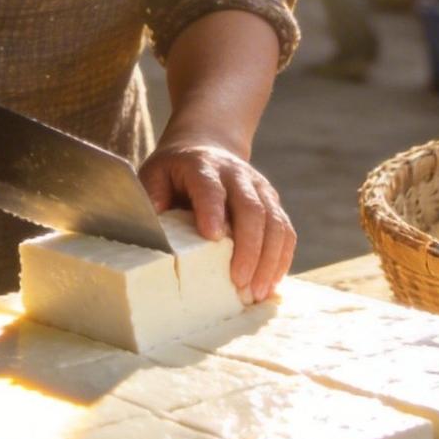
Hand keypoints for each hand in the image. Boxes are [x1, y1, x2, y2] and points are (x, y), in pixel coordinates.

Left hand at [139, 139, 295, 302]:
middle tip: (239, 282)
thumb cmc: (175, 172)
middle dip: (248, 248)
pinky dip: (282, 258)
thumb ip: (153, 197)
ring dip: (269, 259)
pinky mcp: (273, 202)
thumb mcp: (155, 175)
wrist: (206, 146)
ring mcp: (260, 187)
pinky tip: (272, 283)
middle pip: (251, 208)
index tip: (212, 237)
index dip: (212, 210)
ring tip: (257, 292)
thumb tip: (156, 226)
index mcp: (203, 166)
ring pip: (275, 222)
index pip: (210, 187)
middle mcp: (237, 174)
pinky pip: (286, 231)